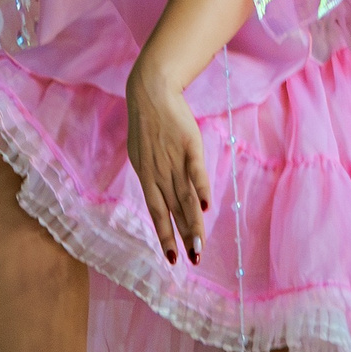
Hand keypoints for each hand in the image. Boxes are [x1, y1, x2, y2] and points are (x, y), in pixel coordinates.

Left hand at [127, 57, 212, 263]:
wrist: (151, 91)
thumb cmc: (149, 122)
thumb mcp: (143, 152)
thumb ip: (154, 175)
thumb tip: (162, 194)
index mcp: (147, 177)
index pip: (157, 213)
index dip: (164, 236)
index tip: (172, 259)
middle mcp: (159, 173)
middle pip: (174, 211)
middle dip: (183, 238)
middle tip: (193, 260)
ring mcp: (174, 161)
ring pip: (185, 198)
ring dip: (194, 223)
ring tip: (200, 246)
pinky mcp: (190, 146)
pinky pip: (196, 172)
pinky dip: (201, 189)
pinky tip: (207, 206)